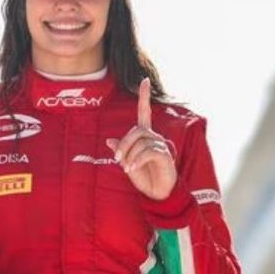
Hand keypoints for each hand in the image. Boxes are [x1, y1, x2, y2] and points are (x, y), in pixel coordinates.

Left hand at [106, 77, 177, 199]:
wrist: (156, 193)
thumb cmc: (143, 177)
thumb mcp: (127, 163)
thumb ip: (121, 151)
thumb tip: (109, 140)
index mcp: (145, 136)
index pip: (145, 112)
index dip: (145, 96)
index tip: (145, 80)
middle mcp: (154, 137)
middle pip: (136, 131)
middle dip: (124, 144)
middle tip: (118, 159)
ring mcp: (161, 146)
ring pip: (141, 141)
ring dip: (130, 155)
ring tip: (127, 168)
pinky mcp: (165, 156)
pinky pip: (148, 152)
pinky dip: (137, 160)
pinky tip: (132, 169)